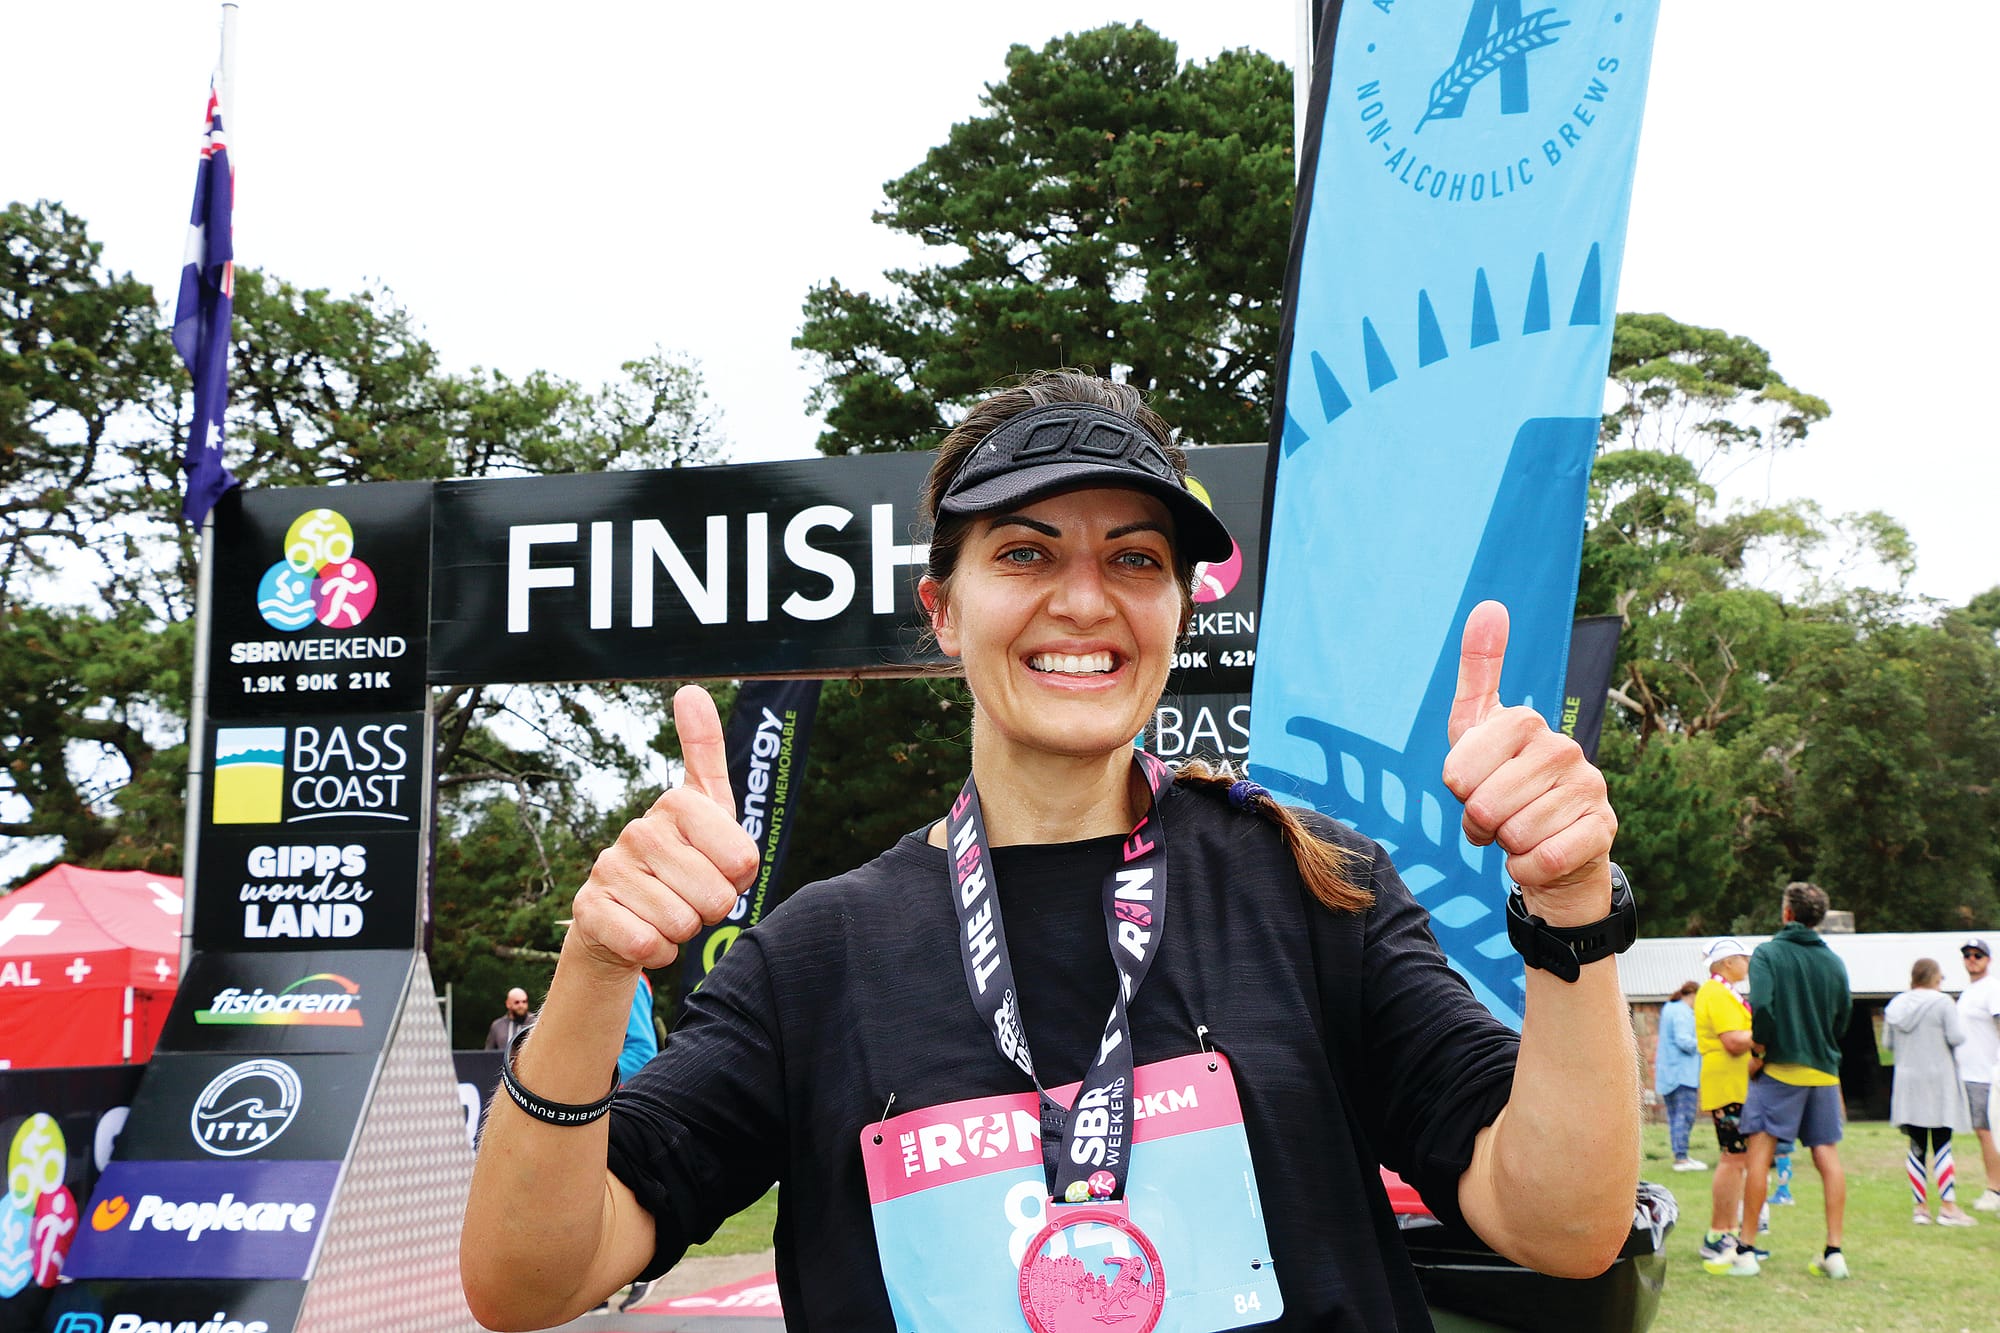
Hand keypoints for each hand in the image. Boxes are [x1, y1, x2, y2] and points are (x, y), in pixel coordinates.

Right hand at [568, 685, 760, 971]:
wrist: (622, 917)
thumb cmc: (681, 861)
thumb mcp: (710, 810)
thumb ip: (707, 752)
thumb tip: (691, 690)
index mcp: (678, 805)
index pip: (743, 860)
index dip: (739, 878)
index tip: (720, 867)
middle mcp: (640, 831)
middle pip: (716, 896)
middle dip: (712, 909)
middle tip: (691, 896)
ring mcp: (611, 869)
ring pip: (682, 924)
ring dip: (684, 931)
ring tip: (667, 912)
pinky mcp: (590, 909)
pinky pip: (647, 945)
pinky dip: (658, 953)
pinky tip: (646, 935)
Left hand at [1442, 601, 1617, 925]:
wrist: (1551, 845)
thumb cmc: (1504, 782)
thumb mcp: (1477, 728)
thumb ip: (1478, 670)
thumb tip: (1489, 605)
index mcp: (1526, 723)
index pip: (1459, 771)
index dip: (1458, 791)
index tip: (1472, 786)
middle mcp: (1564, 749)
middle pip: (1484, 807)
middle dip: (1479, 824)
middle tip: (1495, 818)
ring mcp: (1589, 788)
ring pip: (1514, 835)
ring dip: (1505, 847)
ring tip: (1518, 832)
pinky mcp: (1603, 830)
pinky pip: (1544, 861)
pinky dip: (1527, 869)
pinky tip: (1536, 857)